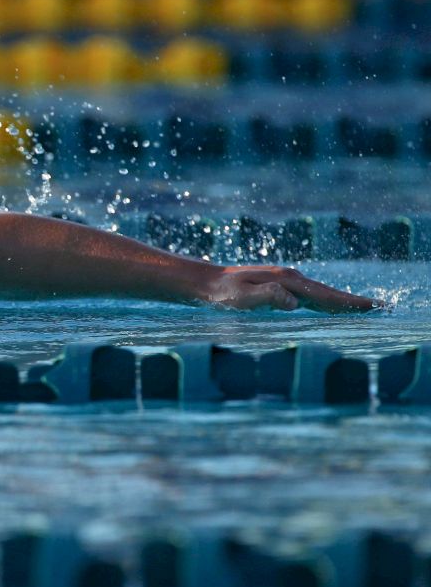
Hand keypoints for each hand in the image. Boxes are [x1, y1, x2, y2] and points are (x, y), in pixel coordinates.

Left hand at [204, 265, 386, 312]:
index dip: (347, 303)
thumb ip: (268, 297)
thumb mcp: (243, 298)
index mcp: (286, 281)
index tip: (369, 307)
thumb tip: (293, 302)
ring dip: (341, 301)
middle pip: (327, 292)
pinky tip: (329, 306)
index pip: (324, 295)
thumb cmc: (223, 294)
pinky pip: (308, 295)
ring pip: (320, 293)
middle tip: (378, 307)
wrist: (207, 282)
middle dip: (352, 301)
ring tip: (361, 308)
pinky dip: (324, 300)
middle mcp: (290, 278)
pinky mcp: (279, 286)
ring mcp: (285, 281)